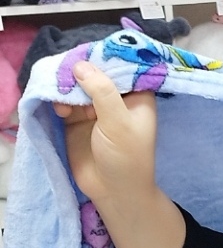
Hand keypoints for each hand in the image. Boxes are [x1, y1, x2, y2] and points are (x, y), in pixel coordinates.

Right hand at [53, 62, 157, 209]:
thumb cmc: (126, 158)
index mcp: (137, 96)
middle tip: (68, 76)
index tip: (86, 54)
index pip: (122, 66)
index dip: (104, 58)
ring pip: (78, 86)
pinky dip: (60, 101)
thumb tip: (81, 65)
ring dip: (68, 88)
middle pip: (96, 73)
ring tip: (63, 98)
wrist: (113, 193)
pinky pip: (65, 102)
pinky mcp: (76, 120)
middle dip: (81, 73)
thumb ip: (102, 92)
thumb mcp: (118, 122)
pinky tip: (60, 110)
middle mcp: (116, 99)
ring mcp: (95, 109)